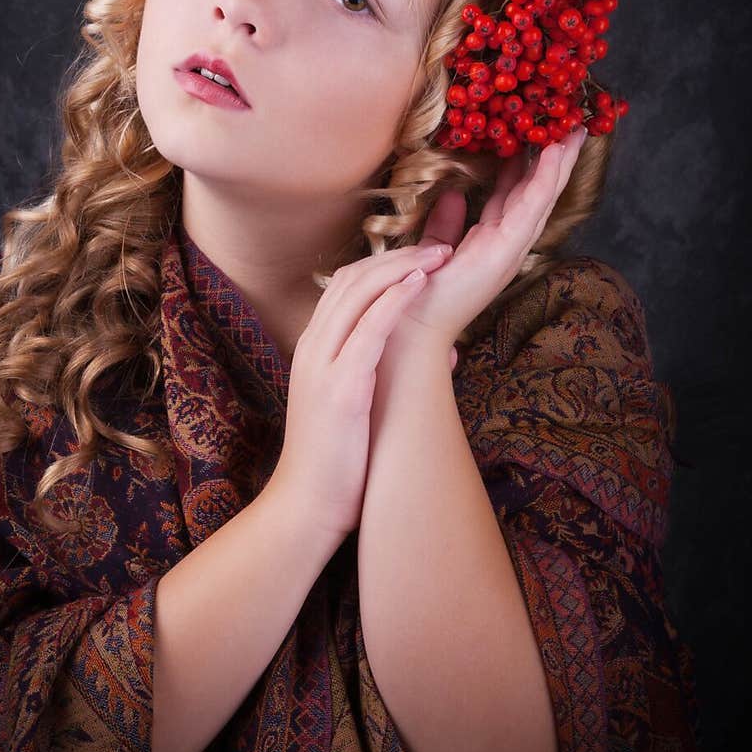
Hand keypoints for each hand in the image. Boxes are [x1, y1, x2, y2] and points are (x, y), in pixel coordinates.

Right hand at [270, 239, 451, 541]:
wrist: (305, 508)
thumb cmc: (337, 464)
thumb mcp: (362, 409)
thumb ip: (396, 374)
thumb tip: (447, 355)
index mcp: (315, 350)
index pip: (344, 286)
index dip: (384, 263)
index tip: (423, 255)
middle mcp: (313, 348)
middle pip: (351, 279)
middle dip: (398, 255)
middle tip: (440, 243)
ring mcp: (322, 366)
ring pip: (357, 294)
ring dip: (401, 268)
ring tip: (439, 254)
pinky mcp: (339, 388)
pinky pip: (366, 331)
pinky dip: (393, 302)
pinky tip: (419, 285)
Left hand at [385, 127, 587, 364]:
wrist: (412, 329)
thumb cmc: (418, 294)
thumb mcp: (433, 248)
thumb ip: (445, 224)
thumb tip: (454, 195)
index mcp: (490, 243)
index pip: (515, 197)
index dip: (528, 167)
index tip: (536, 137)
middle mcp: (506, 245)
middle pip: (537, 195)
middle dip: (555, 161)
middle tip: (570, 127)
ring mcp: (510, 249)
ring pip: (542, 198)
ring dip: (560, 164)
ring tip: (574, 132)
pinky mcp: (505, 251)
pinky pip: (530, 208)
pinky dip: (545, 180)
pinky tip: (554, 155)